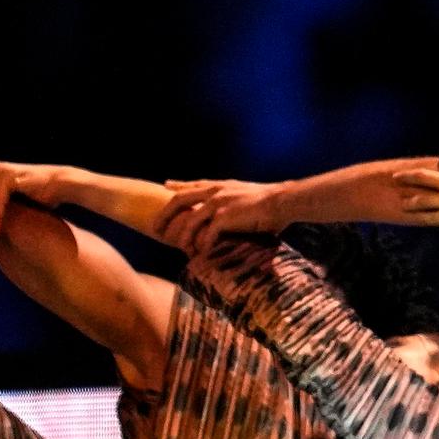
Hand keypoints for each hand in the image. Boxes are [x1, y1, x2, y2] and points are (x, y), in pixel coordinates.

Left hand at [157, 177, 289, 252]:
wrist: (282, 202)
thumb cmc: (272, 204)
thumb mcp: (248, 198)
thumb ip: (237, 206)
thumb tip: (239, 219)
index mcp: (221, 186)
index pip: (193, 184)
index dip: (177, 185)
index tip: (165, 185)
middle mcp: (216, 191)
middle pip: (180, 200)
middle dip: (165, 214)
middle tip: (155, 227)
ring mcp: (218, 202)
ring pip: (190, 220)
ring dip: (183, 236)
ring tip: (177, 248)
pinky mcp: (224, 216)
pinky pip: (206, 234)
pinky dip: (202, 245)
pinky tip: (200, 254)